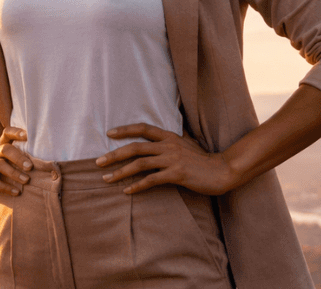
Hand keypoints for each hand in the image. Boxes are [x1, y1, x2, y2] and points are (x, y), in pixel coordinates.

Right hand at [0, 127, 32, 195]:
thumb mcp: (1, 156)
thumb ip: (16, 154)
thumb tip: (42, 160)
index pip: (6, 133)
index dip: (16, 132)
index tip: (27, 135)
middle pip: (5, 149)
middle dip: (18, 157)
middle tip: (31, 167)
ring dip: (14, 173)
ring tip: (26, 180)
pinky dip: (5, 187)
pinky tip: (16, 192)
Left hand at [96, 123, 236, 195]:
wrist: (222, 170)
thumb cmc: (203, 160)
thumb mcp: (186, 144)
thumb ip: (171, 141)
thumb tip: (158, 139)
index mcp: (169, 137)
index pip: (143, 128)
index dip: (125, 130)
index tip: (109, 133)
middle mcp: (168, 146)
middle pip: (135, 148)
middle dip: (114, 154)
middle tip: (98, 162)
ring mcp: (172, 159)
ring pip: (140, 164)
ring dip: (120, 172)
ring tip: (107, 178)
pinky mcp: (176, 174)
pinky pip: (151, 180)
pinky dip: (137, 186)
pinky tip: (127, 191)